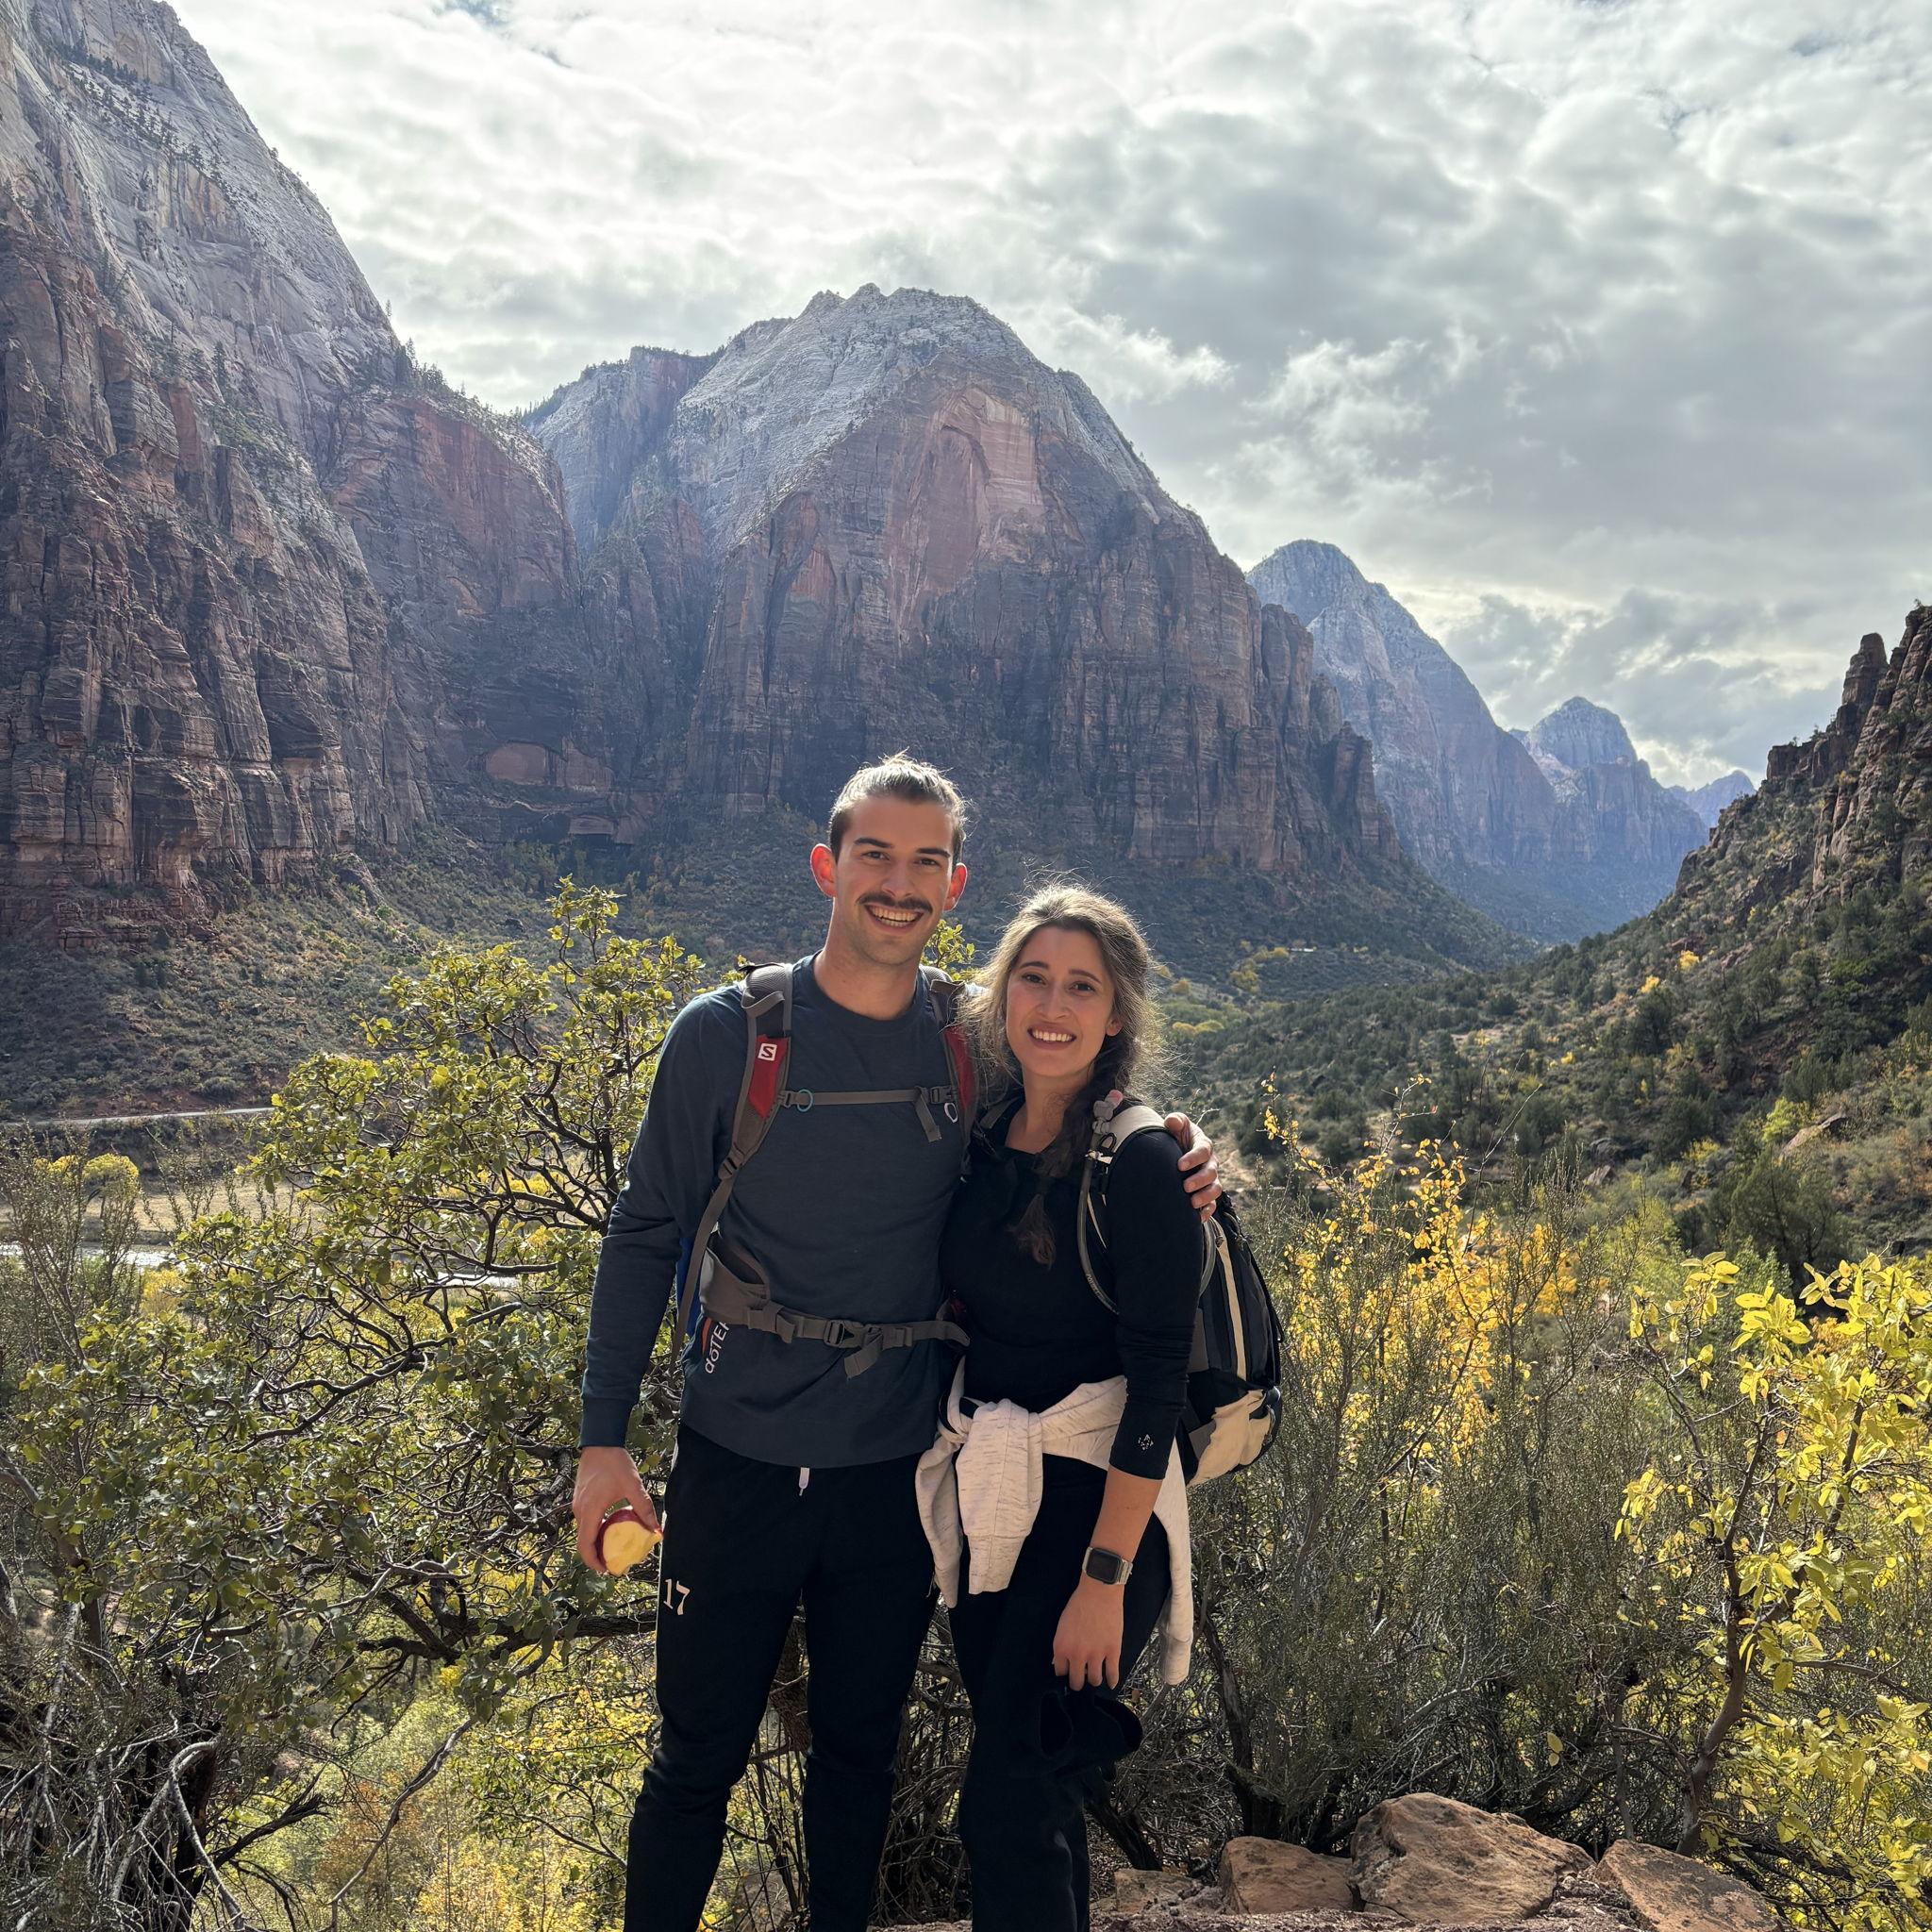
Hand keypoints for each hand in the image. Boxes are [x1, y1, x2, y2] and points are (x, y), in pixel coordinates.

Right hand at [573, 1446, 659, 1574]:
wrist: (600, 1442)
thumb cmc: (614, 1462)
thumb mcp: (633, 1485)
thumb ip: (644, 1508)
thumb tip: (656, 1529)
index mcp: (590, 1511)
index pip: (586, 1545)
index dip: (594, 1562)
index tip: (607, 1570)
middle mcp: (580, 1511)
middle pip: (583, 1542)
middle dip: (596, 1556)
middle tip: (613, 1563)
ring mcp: (578, 1505)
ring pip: (584, 1532)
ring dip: (596, 1543)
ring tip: (613, 1549)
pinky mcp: (581, 1500)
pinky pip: (586, 1522)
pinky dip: (595, 1531)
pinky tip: (610, 1529)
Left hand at [1052, 1578, 1124, 1690]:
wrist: (1099, 1591)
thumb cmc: (1079, 1604)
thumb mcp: (1062, 1625)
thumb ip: (1062, 1646)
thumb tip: (1060, 1662)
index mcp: (1062, 1648)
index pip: (1060, 1673)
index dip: (1065, 1672)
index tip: (1069, 1671)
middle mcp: (1077, 1655)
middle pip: (1077, 1682)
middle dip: (1078, 1681)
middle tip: (1081, 1677)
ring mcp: (1096, 1655)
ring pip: (1094, 1681)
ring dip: (1094, 1679)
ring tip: (1095, 1674)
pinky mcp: (1113, 1651)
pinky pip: (1112, 1674)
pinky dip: (1112, 1680)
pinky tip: (1111, 1681)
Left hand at [1167, 1112, 1221, 1220]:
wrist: (1175, 1152)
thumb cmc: (1176, 1136)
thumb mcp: (1176, 1125)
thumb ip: (1175, 1121)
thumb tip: (1172, 1122)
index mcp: (1203, 1145)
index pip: (1203, 1151)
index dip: (1193, 1158)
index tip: (1179, 1165)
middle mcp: (1210, 1163)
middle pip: (1211, 1172)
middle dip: (1199, 1180)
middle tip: (1185, 1186)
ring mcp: (1210, 1179)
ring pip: (1215, 1189)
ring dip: (1205, 1197)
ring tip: (1191, 1203)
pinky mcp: (1207, 1193)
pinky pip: (1212, 1204)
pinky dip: (1207, 1211)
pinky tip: (1197, 1218)